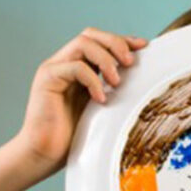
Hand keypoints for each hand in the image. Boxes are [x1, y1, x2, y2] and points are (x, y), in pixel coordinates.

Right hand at [14, 27, 145, 172]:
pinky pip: (74, 67)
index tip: (145, 47)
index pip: (100, 41)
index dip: (123, 40)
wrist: (45, 155)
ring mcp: (54, 69)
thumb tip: (146, 82)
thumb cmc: (76, 138)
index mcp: (79, 69)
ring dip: (106, 59)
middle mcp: (64, 64)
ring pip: (83, 44)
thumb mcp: (104, 110)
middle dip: (116, 43)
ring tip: (117, 82)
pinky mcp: (47, 80)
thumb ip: (115, 92)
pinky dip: (93, 80)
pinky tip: (101, 99)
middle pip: (90, 35)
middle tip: (131, 62)